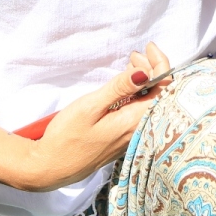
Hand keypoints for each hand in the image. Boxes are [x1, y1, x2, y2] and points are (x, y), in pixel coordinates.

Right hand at [17, 42, 170, 190]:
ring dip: (145, 80)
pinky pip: (139, 110)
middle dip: (152, 69)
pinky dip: (137, 93)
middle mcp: (138, 130)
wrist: (51, 168)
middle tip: (134, 55)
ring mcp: (131, 136)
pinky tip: (125, 86)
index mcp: (134, 121)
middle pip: (159, 94)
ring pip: (149, 102)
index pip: (164, 88)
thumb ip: (119, 88)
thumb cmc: (67, 137)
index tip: (148, 47)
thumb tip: (145, 71)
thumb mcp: (91, 107)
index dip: (161, 63)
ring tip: (130, 64)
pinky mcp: (122, 138)